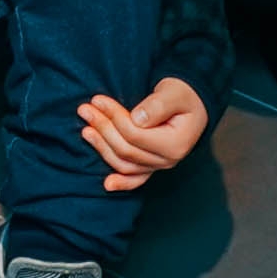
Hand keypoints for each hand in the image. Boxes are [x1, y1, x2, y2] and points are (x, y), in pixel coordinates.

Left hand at [78, 76, 210, 193]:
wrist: (191, 104)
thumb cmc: (182, 96)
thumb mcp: (174, 93)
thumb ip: (157, 105)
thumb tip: (137, 119)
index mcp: (175, 143)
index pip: (135, 134)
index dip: (114, 117)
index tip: (97, 99)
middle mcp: (168, 160)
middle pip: (126, 149)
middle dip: (103, 128)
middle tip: (85, 109)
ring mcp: (159, 166)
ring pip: (125, 164)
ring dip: (102, 148)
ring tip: (85, 130)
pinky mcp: (151, 166)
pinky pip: (135, 179)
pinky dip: (122, 183)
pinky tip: (107, 184)